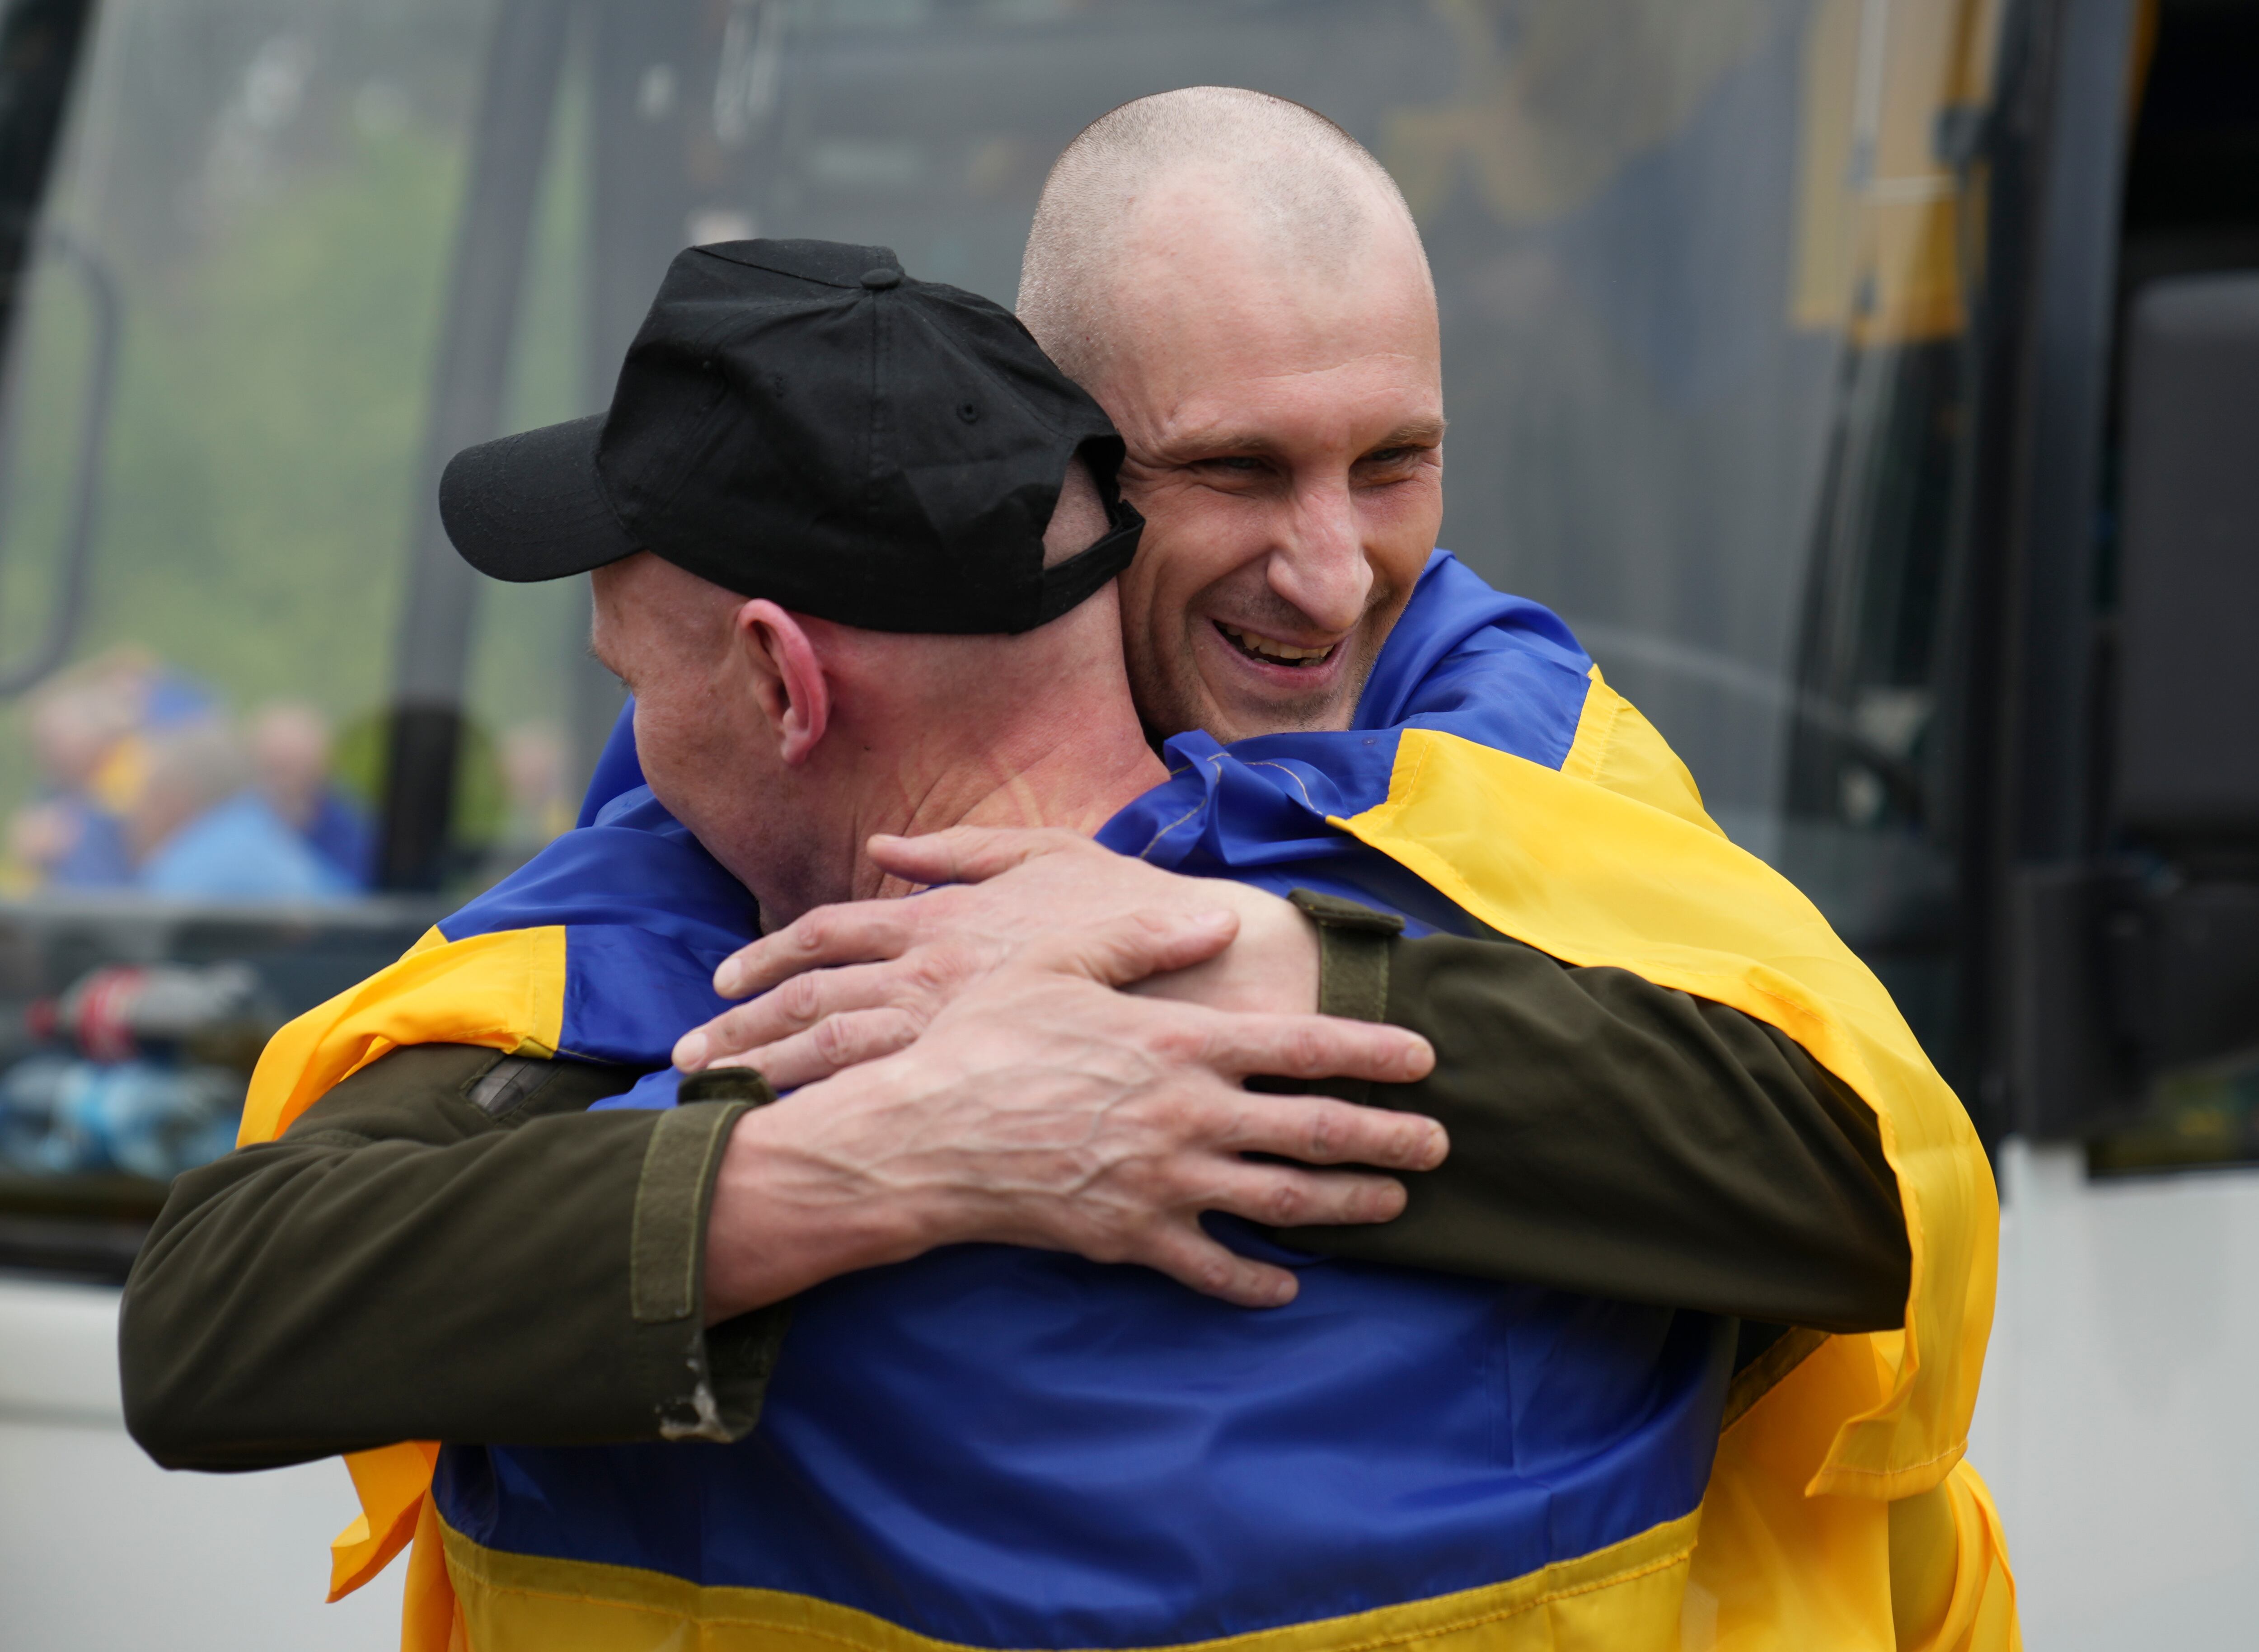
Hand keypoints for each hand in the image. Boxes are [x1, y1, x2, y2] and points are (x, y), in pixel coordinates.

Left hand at [674, 827, 1320, 1086]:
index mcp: (937, 918)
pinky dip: (830, 1119)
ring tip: (709, 1104)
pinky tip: (797, 1141)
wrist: (1200, 977)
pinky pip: (886, 1104)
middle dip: (737, 1031)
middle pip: (807, 1004)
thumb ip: (961, 848)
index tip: (722, 978)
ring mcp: (951, 1034)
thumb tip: (886, 842)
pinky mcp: (979, 1081)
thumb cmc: (1127, 908)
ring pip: (830, 1058)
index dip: (766, 956)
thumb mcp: (1046, 852)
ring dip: (763, 1079)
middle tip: (680, 1061)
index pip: (825, 934)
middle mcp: (929, 976)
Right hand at [701, 907, 1441, 1318]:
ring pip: (1283, 1202)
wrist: (918, 1138)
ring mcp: (1165, 1184)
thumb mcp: (1056, 962)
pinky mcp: (1131, 1239)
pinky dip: (1256, 1280)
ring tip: (1392, 1206)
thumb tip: (1219, 918)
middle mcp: (1188, 1116)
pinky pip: (1212, 1269)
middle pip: (1316, 1132)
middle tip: (1441, 1146)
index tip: (1424, 1059)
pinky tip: (1287, 1285)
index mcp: (1179, 1042)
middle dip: (1388, 1139)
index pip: (1303, 1045)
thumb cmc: (983, 1039)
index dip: (1372, 1050)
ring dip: (1347, 1205)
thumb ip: (1143, 936)